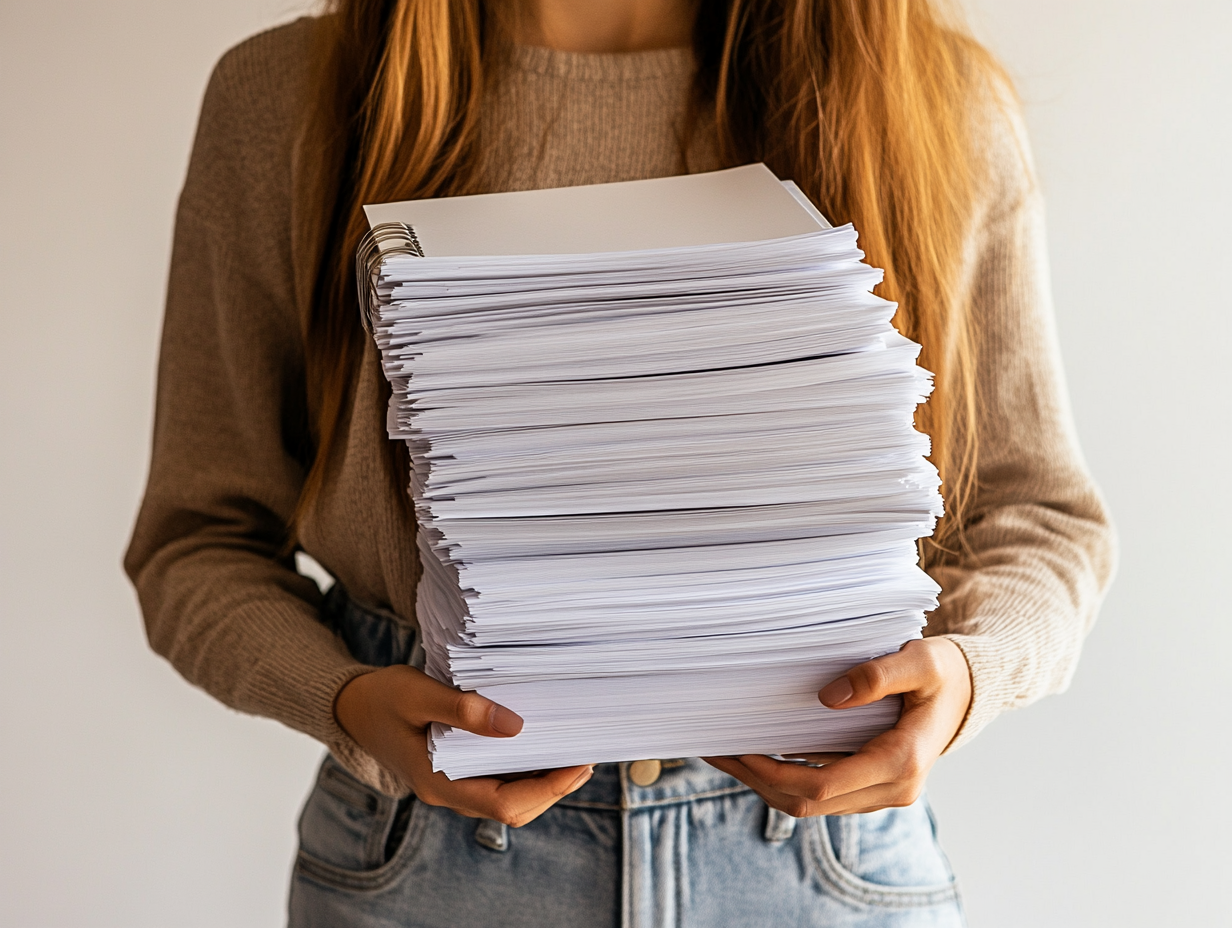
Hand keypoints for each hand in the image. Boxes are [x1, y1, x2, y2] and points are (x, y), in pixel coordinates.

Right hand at [334, 665, 592, 826]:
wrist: (352, 707)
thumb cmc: (383, 698)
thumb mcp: (419, 694)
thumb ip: (463, 710)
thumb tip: (516, 724)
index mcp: (440, 782)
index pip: (507, 804)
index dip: (549, 789)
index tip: (580, 763)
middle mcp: (450, 792)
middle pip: (515, 807)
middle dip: (555, 787)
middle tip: (587, 754)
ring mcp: (454, 785)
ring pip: (510, 797)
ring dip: (544, 780)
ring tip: (573, 748)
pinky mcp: (457, 771)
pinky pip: (499, 781)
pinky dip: (526, 768)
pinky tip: (542, 743)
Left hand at [703, 637, 970, 816]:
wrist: (970, 691)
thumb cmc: (944, 671)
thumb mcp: (920, 661)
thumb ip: (879, 675)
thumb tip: (829, 697)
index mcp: (901, 763)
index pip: (820, 786)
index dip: (771, 772)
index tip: (735, 749)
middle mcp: (892, 788)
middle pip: (807, 802)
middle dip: (756, 779)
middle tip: (714, 749)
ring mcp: (882, 792)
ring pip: (810, 804)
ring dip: (765, 782)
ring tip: (725, 750)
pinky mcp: (873, 786)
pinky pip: (820, 792)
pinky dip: (784, 777)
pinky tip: (758, 752)